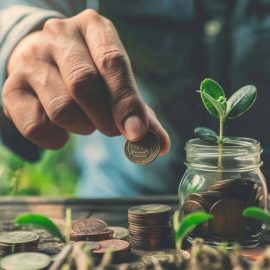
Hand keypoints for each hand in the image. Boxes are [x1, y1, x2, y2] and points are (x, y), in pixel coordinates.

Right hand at [3, 9, 169, 154]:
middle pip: (84, 84)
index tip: (136, 133)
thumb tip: (160, 146)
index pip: (112, 62)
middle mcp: (58, 36)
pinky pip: (35, 125)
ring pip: (62, 107)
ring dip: (82, 126)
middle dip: (103, 117)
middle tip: (111, 129)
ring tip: (86, 122)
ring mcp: (31, 60)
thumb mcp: (116, 82)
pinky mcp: (12, 88)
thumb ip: (140, 113)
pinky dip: (55, 139)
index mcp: (93, 28)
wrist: (45, 62)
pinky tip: (61, 131)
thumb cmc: (89, 72)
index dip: (126, 101)